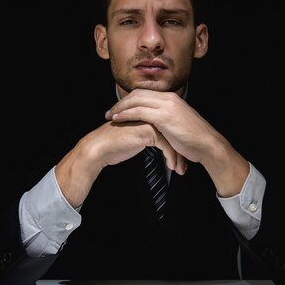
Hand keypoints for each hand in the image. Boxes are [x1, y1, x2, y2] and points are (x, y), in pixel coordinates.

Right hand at [55, 118, 183, 207]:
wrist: (100, 149)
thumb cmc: (115, 146)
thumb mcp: (135, 137)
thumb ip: (147, 135)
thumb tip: (162, 143)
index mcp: (147, 115)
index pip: (169, 129)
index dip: (176, 145)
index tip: (181, 158)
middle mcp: (149, 115)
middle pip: (172, 133)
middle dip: (180, 151)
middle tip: (183, 166)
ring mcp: (149, 121)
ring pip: (171, 139)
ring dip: (177, 156)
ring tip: (179, 169)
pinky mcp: (147, 131)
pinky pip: (166, 145)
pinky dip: (171, 157)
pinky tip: (171, 166)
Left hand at [105, 89, 249, 196]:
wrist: (208, 145)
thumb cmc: (194, 139)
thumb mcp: (179, 124)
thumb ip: (166, 119)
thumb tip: (154, 124)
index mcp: (171, 98)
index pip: (144, 93)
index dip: (129, 100)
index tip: (119, 108)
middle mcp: (169, 98)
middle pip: (138, 94)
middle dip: (121, 102)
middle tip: (110, 111)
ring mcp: (167, 106)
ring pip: (137, 100)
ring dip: (120, 107)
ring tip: (110, 116)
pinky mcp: (165, 116)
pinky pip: (140, 111)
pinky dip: (127, 114)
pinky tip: (118, 119)